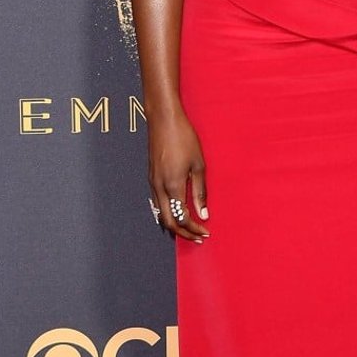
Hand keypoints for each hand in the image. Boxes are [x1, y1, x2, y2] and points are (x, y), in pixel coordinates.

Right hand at [147, 111, 209, 242]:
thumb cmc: (184, 138)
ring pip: (160, 213)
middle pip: (168, 221)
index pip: (181, 218)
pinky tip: (177, 211)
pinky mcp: (151, 177)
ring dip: (174, 223)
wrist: (163, 119)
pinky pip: (156, 202)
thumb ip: (200, 192)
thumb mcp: (198, 165)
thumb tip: (203, 214)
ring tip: (189, 228)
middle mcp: (159, 187)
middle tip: (197, 237)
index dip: (193, 228)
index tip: (205, 232)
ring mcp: (152, 182)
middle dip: (183, 232)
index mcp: (172, 185)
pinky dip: (167, 212)